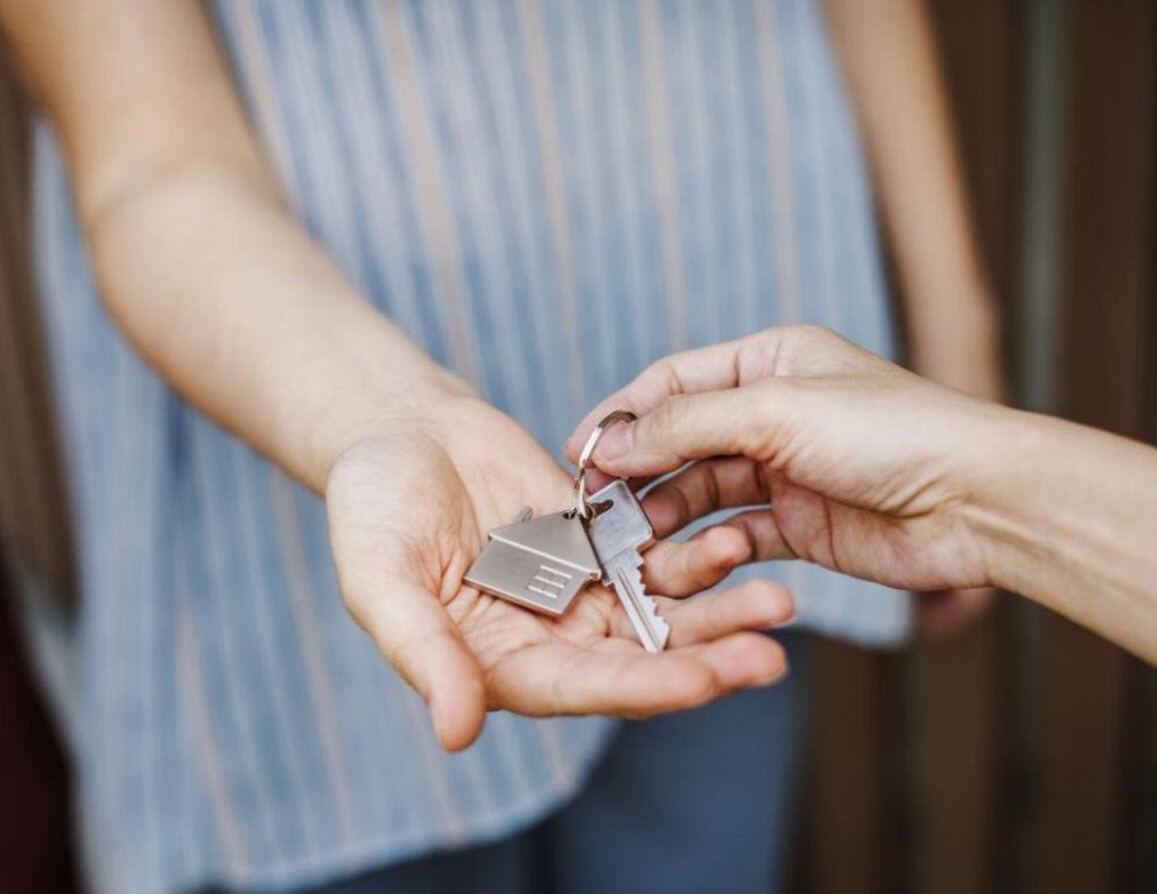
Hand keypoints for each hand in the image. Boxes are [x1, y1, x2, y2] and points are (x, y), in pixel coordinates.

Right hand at [325, 397, 792, 750]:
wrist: (397, 432)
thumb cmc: (371, 507)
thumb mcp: (381, 578)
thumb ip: (422, 652)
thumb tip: (456, 733)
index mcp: (499, 664)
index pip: (581, 688)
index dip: (642, 689)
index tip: (703, 683)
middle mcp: (549, 638)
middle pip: (638, 659)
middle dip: (704, 659)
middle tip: (768, 657)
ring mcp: (579, 590)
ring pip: (660, 610)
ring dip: (718, 608)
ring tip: (776, 600)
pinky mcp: (600, 542)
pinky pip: (654, 550)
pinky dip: (695, 549)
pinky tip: (736, 538)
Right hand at [566, 326, 1014, 600]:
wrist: (974, 502)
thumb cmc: (889, 433)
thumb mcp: (774, 411)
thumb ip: (686, 424)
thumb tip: (612, 440)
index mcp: (767, 362)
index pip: (672, 383)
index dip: (622, 416)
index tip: (579, 452)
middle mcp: (772, 412)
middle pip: (681, 440)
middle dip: (637, 471)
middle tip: (594, 506)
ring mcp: (785, 470)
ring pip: (703, 491)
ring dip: (665, 513)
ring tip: (628, 540)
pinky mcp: (800, 524)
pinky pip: (737, 533)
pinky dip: (708, 547)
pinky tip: (680, 561)